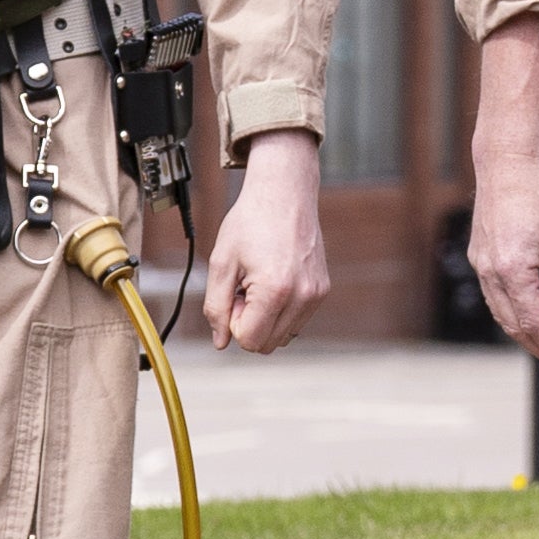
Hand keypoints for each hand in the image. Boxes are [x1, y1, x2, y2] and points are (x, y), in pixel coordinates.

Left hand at [204, 130, 331, 350]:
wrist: (285, 194)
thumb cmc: (251, 222)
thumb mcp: (221, 263)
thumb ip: (216, 307)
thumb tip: (221, 342)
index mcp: (275, 291)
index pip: (250, 341)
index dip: (233, 323)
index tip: (233, 294)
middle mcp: (302, 297)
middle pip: (267, 345)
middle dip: (250, 324)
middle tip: (244, 289)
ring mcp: (316, 295)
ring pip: (283, 336)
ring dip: (266, 319)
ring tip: (260, 284)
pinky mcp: (322, 290)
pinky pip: (296, 321)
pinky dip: (281, 310)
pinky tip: (275, 280)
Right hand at [468, 17, 538, 361]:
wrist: (507, 164)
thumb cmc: (535, 190)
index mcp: (513, 269)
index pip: (533, 322)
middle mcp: (491, 270)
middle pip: (512, 324)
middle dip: (536, 344)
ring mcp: (481, 264)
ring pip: (499, 312)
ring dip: (521, 330)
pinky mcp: (479, 256)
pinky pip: (493, 295)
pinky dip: (509, 310)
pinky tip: (524, 310)